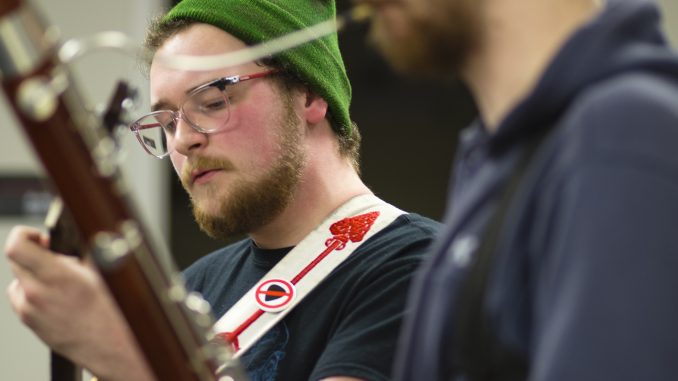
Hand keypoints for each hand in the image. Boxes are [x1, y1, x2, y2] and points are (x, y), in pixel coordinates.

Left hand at [4, 225, 153, 380]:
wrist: (113, 346)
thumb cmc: (114, 313)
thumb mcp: (103, 271)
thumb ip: (82, 249)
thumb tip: (79, 231)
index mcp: (55, 277)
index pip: (16, 246)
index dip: (25, 235)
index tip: (41, 238)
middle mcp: (36, 294)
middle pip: (16, 261)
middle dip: (34, 253)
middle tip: (56, 256)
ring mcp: (30, 311)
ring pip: (18, 280)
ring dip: (33, 274)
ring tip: (60, 280)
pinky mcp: (30, 323)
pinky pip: (22, 299)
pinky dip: (34, 292)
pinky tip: (57, 296)